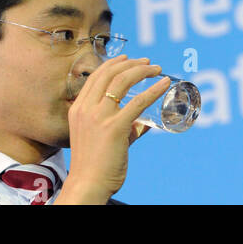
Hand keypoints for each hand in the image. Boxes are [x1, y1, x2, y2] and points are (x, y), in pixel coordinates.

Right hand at [57, 55, 170, 204]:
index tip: (128, 59)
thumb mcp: (99, 138)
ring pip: (122, 82)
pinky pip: (138, 102)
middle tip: (148, 62)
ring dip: (142, 71)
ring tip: (156, 69)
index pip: (96, 77)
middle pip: (109, 74)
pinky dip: (154, 89)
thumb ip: (122, 128)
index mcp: (78, 109)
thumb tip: (143, 124)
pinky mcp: (115, 127)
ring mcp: (99, 117)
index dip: (113, 64)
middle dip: (131, 64)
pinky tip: (164, 84)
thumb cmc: (94, 165)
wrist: (87, 183)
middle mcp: (85, 109)